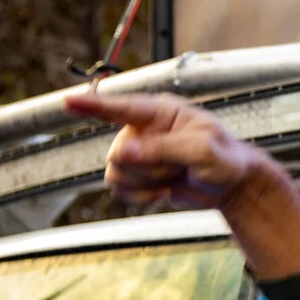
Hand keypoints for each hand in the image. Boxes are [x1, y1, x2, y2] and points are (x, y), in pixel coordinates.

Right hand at [66, 92, 260, 208]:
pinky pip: (121, 190)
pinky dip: (141, 197)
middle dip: (148, 168)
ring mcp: (140, 153)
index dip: (93, 105)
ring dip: (146, 183)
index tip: (67, 102)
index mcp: (162, 113)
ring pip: (116, 173)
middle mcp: (145, 130)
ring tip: (173, 178)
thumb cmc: (226, 159)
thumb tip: (125, 151)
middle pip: (118, 153)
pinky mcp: (140, 176)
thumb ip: (163, 149)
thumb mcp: (202, 151)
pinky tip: (163, 192)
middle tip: (178, 169)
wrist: (233, 187)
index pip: (121, 107)